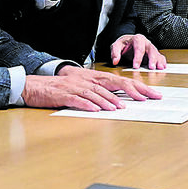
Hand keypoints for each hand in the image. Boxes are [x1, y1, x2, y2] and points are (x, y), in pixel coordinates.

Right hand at [23, 66, 160, 111]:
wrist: (35, 86)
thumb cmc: (58, 89)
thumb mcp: (80, 86)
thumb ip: (96, 92)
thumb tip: (112, 102)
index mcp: (92, 78)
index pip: (119, 81)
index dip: (137, 87)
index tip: (152, 95)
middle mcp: (86, 80)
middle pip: (113, 84)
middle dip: (131, 91)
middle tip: (146, 99)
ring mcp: (75, 87)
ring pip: (95, 92)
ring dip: (108, 100)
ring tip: (119, 108)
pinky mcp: (64, 95)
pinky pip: (78, 100)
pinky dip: (88, 104)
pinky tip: (96, 110)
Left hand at [109, 33, 164, 69]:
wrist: (128, 43)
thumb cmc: (123, 44)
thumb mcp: (116, 46)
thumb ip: (115, 52)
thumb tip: (115, 61)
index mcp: (137, 39)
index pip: (138, 48)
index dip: (137, 58)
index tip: (135, 66)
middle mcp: (146, 42)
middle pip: (151, 50)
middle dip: (152, 59)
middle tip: (151, 68)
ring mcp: (151, 48)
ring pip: (157, 53)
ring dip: (158, 61)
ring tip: (160, 68)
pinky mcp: (154, 53)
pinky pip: (160, 56)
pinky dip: (162, 62)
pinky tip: (163, 67)